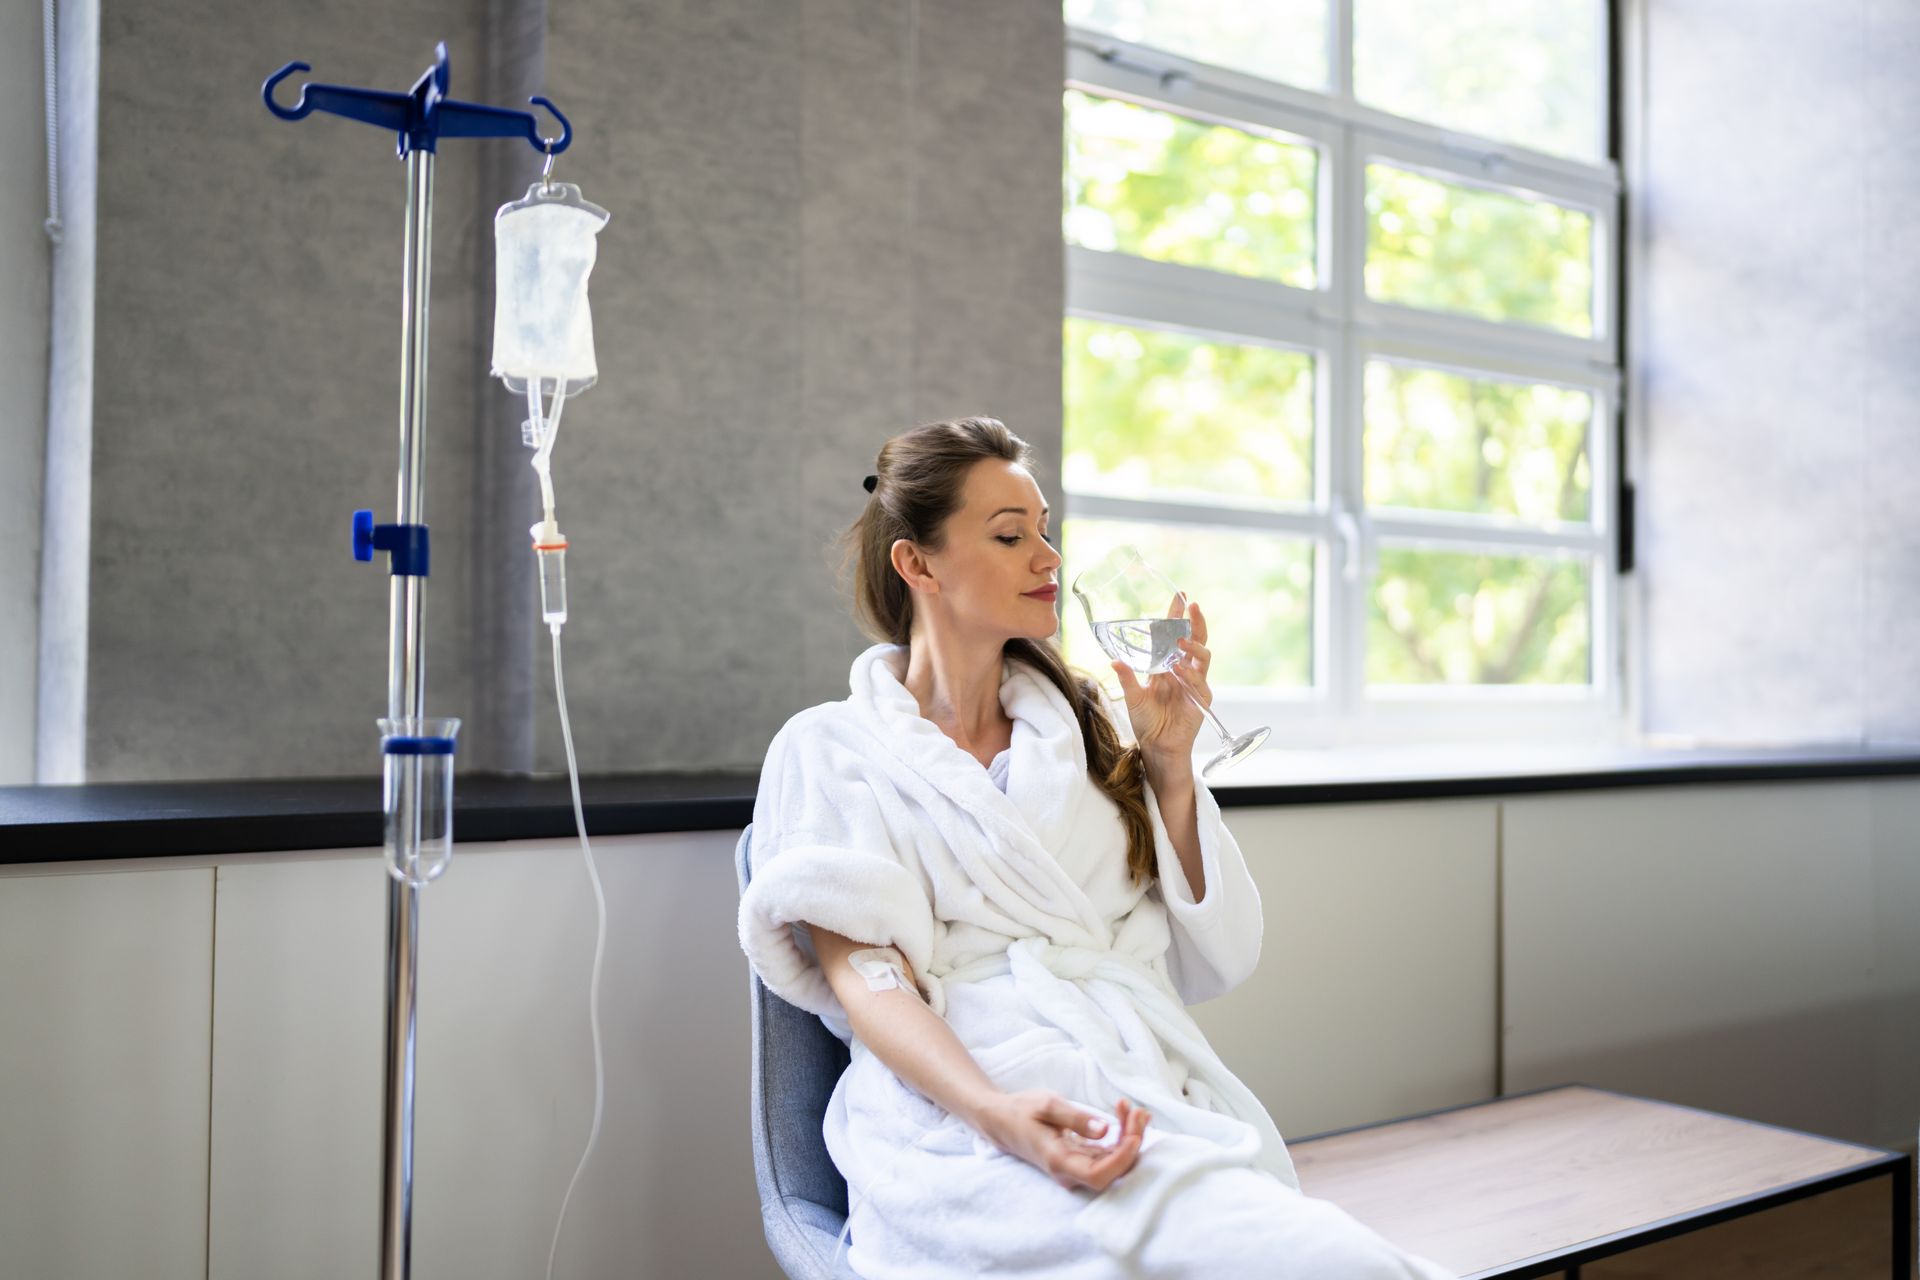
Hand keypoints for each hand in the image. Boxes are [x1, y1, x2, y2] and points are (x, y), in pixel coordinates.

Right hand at [974, 1092, 1150, 1191]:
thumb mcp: (1047, 1105)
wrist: (1003, 1120)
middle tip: (1139, 1111)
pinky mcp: (1081, 1159)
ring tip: (1136, 1110)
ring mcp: (1076, 1168)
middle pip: (1111, 1170)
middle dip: (1131, 1142)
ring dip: (1130, 1137)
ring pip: (1113, 1162)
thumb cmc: (1022, 1110)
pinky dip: (1121, 1135)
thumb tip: (1105, 1130)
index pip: (1097, 1175)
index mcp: (1059, 1160)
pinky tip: (1126, 1115)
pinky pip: (1107, 1154)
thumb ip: (1076, 1118)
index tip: (1133, 1136)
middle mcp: (1069, 1171)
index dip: (1120, 1160)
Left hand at [1111, 595, 1210, 763]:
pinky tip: (1178, 669)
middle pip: (1196, 638)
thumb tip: (1114, 659)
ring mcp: (1195, 682)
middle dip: (1195, 621)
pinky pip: (1199, 680)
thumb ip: (1127, 678)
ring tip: (1179, 642)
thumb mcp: (1133, 697)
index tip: (1179, 596)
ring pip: (1203, 655)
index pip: (1176, 634)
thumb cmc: (1146, 722)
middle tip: (1192, 605)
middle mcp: (1183, 669)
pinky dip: (1189, 673)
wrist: (1158, 746)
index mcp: (1167, 664)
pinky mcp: (1201, 698)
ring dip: (1192, 646)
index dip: (1178, 616)